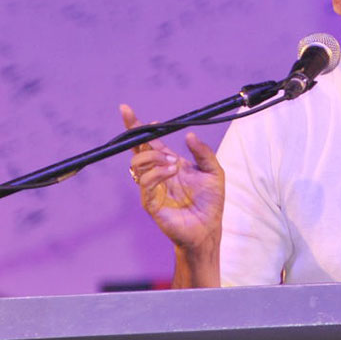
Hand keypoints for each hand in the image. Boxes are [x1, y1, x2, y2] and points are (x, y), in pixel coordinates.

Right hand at [119, 104, 224, 256]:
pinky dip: (157, 173)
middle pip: (136, 150)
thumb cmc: (210, 202)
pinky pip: (145, 183)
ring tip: (173, 164)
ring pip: (137, 165)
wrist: (208, 228)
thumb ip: (203, 152)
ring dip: (153, 158)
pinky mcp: (151, 203)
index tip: (126, 111)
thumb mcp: (214, 171)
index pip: (148, 141)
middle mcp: (157, 173)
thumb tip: (189, 134)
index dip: (136, 126)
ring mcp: (152, 188)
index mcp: (169, 162)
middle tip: (164, 149)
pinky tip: (172, 172)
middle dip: (139, 139)